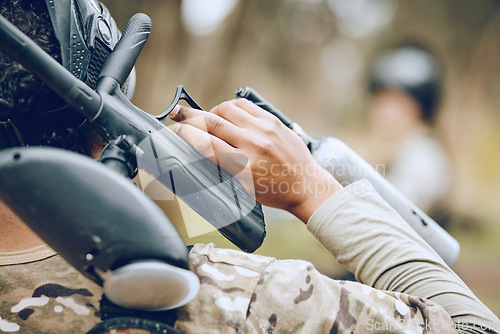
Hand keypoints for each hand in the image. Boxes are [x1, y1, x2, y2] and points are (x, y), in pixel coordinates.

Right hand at [169, 99, 341, 222]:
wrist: (305, 184)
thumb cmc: (273, 192)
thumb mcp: (243, 189)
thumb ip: (221, 168)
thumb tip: (198, 149)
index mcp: (242, 167)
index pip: (205, 144)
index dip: (185, 135)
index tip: (174, 132)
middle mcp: (252, 145)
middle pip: (211, 122)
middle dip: (188, 117)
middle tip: (176, 115)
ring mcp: (263, 130)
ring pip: (226, 110)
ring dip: (209, 112)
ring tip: (204, 118)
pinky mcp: (272, 121)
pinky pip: (244, 106)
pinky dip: (229, 107)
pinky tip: (225, 113)